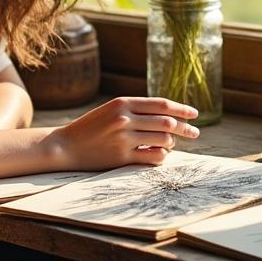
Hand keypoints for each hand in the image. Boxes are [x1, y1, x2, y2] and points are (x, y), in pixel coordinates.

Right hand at [52, 96, 198, 170]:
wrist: (66, 146)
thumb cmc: (91, 127)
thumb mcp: (111, 111)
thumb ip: (136, 111)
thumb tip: (169, 117)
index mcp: (122, 103)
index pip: (161, 104)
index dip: (181, 109)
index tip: (194, 114)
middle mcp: (124, 118)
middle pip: (166, 122)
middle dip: (185, 128)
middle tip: (195, 133)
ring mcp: (124, 138)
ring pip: (163, 140)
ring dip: (171, 143)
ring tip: (170, 145)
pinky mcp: (122, 157)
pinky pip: (153, 157)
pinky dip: (161, 156)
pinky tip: (159, 155)